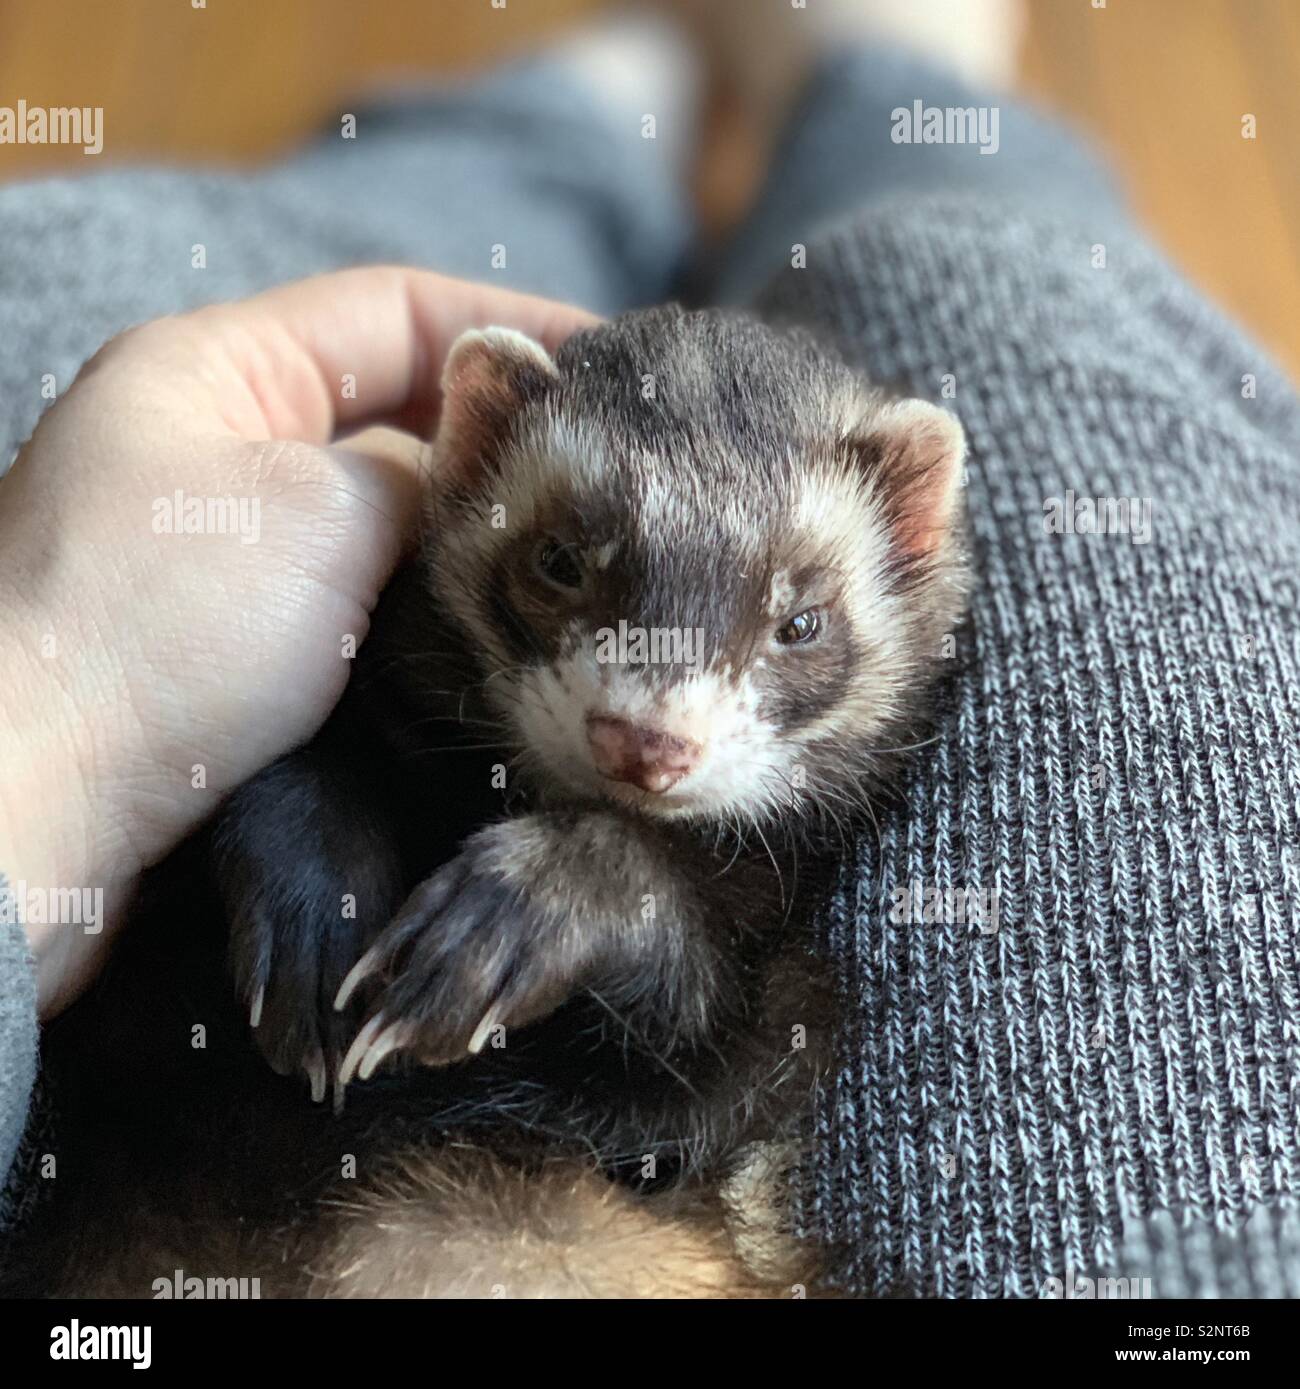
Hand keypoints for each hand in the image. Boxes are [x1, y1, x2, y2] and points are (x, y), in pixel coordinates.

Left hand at [0, 266, 595, 1017]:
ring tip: (577, 559)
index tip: (619, 370)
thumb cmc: (156, 634)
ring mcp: (221, 550)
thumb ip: (425, 471)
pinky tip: (495, 630)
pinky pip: (354, 597)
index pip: (394, 310)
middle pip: (391, 413)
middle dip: (501, 441)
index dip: (513, 330)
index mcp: (215, 369)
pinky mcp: (231, 644)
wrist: (32, 816)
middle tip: (615, 481)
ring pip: (379, 517)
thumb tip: (491, 471)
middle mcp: (215, 445)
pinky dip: (423, 603)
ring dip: (469, 535)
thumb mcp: (318, 514)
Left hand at [334, 819, 598, 1083]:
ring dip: (435, 1021)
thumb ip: (453, 903)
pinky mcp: (570, 936)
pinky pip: (529, 979)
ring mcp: (531, 911)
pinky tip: (475, 1041)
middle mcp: (495, 885)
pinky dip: (501, 1010)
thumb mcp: (498, 865)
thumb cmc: (555, 869)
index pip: (415, 914)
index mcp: (473, 864)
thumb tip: (395, 963)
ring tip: (404, 1060)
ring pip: (472, 973)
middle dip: (395, 1009)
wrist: (631, 853)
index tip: (345, 1001)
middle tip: (360, 1056)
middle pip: (435, 954)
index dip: (378, 958)